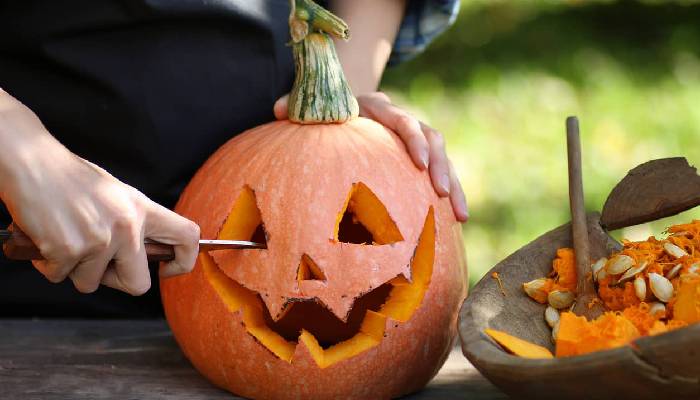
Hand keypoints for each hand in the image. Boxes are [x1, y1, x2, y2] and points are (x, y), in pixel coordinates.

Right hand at [0, 90, 199, 294]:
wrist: (31, 162)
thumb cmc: (69, 179)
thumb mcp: (114, 195)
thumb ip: (132, 224)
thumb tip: (141, 257)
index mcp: (142, 209)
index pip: (188, 237)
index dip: (184, 261)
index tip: (166, 268)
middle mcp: (126, 226)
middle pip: (138, 284)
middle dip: (115, 281)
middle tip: (97, 265)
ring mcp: (98, 240)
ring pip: (90, 283)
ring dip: (74, 269)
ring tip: (64, 238)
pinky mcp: (68, 250)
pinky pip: (60, 276)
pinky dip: (48, 264)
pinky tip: (45, 238)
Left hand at [274, 92, 468, 221]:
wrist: (343, 106)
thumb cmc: (323, 113)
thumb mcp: (309, 107)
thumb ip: (297, 108)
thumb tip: (278, 110)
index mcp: (377, 106)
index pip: (401, 119)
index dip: (412, 139)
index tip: (419, 162)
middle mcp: (400, 120)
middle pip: (429, 137)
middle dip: (439, 166)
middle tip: (441, 192)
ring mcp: (412, 139)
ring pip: (442, 157)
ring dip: (453, 184)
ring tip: (460, 216)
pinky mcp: (418, 157)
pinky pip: (439, 174)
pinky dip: (450, 194)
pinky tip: (455, 223)